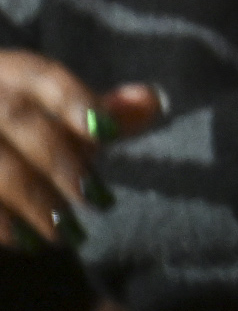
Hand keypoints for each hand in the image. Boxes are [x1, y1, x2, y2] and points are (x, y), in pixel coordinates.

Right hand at [0, 53, 155, 250]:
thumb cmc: (18, 133)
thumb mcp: (53, 115)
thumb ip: (99, 112)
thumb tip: (150, 102)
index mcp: (5, 70)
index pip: (41, 74)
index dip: (75, 100)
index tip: (108, 133)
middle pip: (15, 116)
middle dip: (59, 159)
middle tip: (96, 199)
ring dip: (31, 199)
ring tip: (64, 232)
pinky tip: (23, 239)